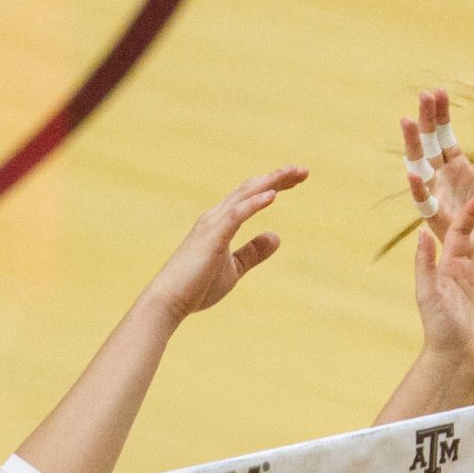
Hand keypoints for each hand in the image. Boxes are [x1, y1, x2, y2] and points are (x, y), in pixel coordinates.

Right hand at [143, 167, 308, 323]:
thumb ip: (253, 252)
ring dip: (271, 183)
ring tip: (294, 174)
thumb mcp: (234, 268)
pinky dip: (254, 203)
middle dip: (277, 177)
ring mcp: (212, 225)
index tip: (297, 179)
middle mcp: (215, 218)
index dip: (274, 185)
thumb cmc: (197, 287)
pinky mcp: (212, 237)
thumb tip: (277, 236)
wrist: (169, 302)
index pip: (250, 196)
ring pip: (245, 195)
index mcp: (220, 223)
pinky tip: (272, 195)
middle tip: (304, 170)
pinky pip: (236, 215)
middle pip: (250, 188)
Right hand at [404, 89, 473, 233]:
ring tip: (408, 122)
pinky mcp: (443, 228)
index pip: (444, 138)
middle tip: (423, 95)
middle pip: (428, 149)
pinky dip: (420, 193)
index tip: (438, 91)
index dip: (441, 116)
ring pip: (421, 172)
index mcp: (458, 174)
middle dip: (425, 122)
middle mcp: (444, 187)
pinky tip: (414, 174)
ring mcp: (441, 205)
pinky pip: (427, 210)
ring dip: (414, 148)